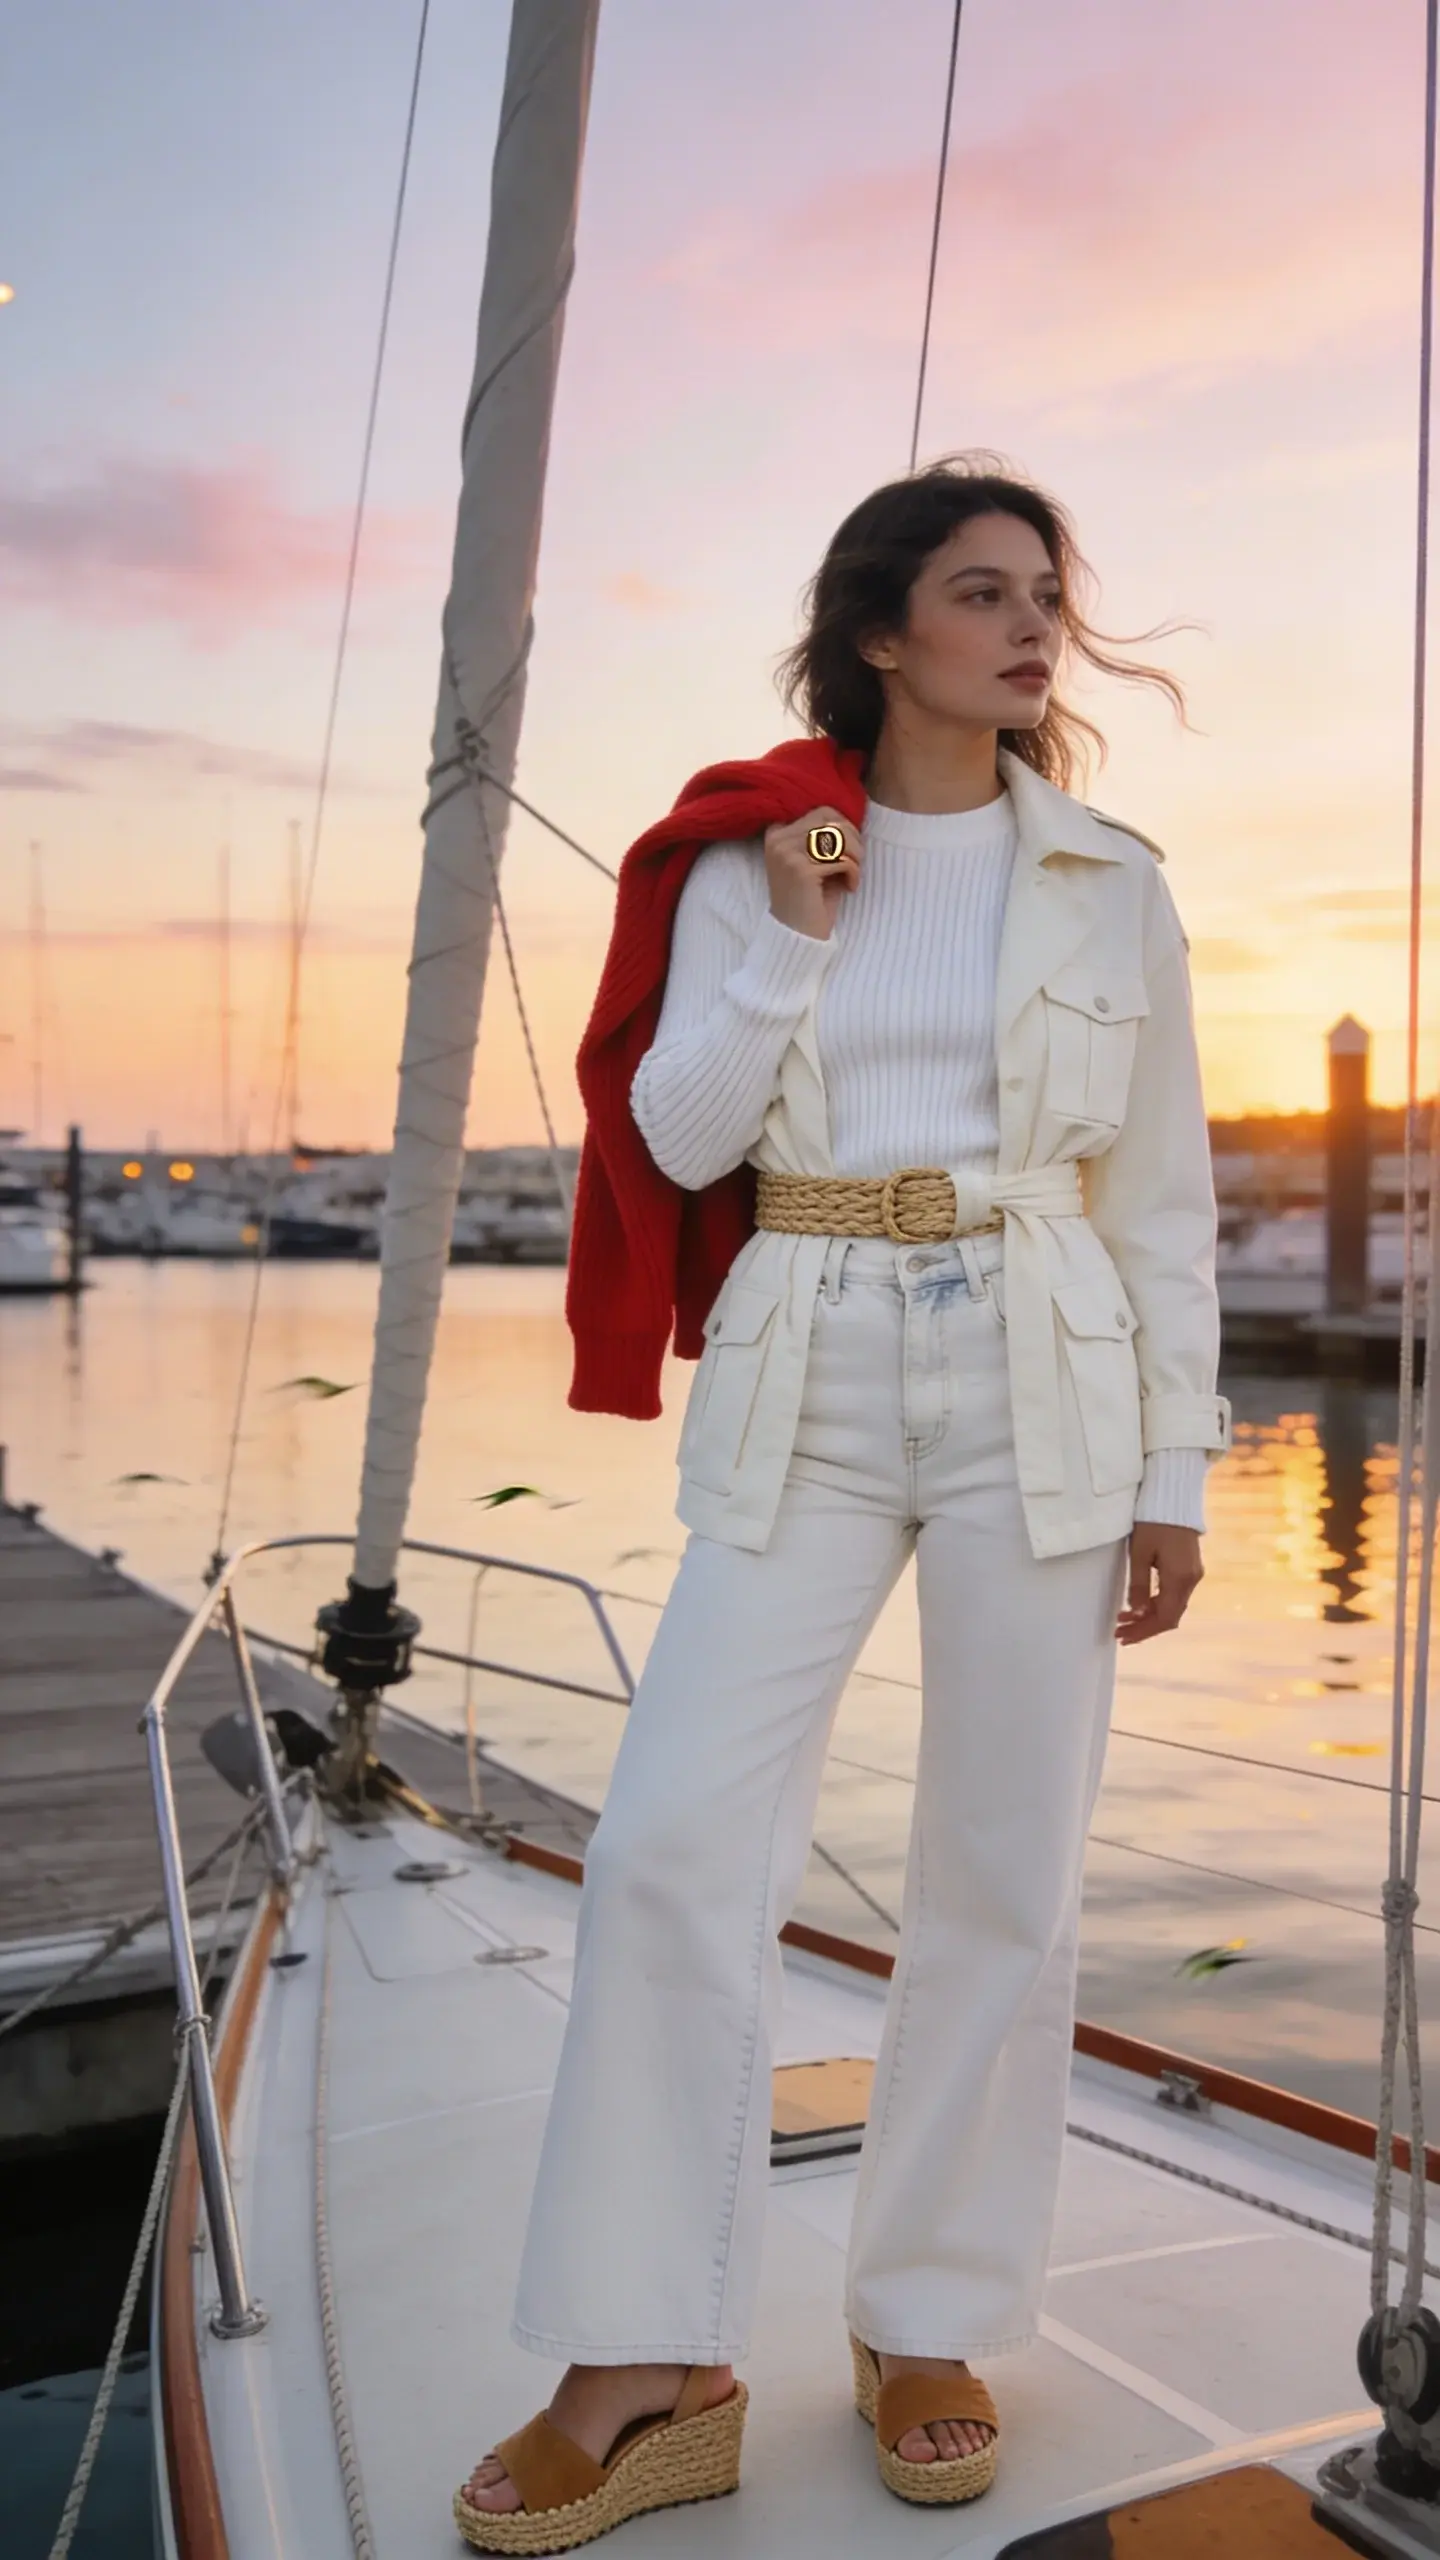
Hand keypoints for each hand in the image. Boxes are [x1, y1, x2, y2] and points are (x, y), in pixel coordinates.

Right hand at [763, 804, 861, 941]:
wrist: (797, 935)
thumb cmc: (811, 898)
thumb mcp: (812, 861)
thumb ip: (822, 838)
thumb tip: (850, 820)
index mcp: (777, 834)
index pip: (821, 812)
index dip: (842, 826)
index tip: (848, 848)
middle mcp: (778, 841)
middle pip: (832, 821)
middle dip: (853, 839)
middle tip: (856, 861)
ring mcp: (788, 855)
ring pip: (839, 838)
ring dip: (856, 856)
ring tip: (853, 874)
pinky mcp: (802, 871)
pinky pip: (843, 860)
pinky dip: (854, 874)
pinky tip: (849, 887)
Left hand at [1116, 1522, 1202, 1643]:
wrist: (1174, 1497)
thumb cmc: (1153, 1522)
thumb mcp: (1139, 1553)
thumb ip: (1137, 1585)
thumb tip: (1135, 1613)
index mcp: (1179, 1578)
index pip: (1163, 1618)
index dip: (1143, 1631)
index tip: (1122, 1636)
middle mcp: (1191, 1580)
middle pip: (1170, 1616)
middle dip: (1144, 1627)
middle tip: (1120, 1632)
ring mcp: (1193, 1574)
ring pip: (1173, 1606)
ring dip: (1149, 1616)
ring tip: (1124, 1618)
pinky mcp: (1190, 1567)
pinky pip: (1175, 1594)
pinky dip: (1157, 1603)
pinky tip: (1140, 1603)